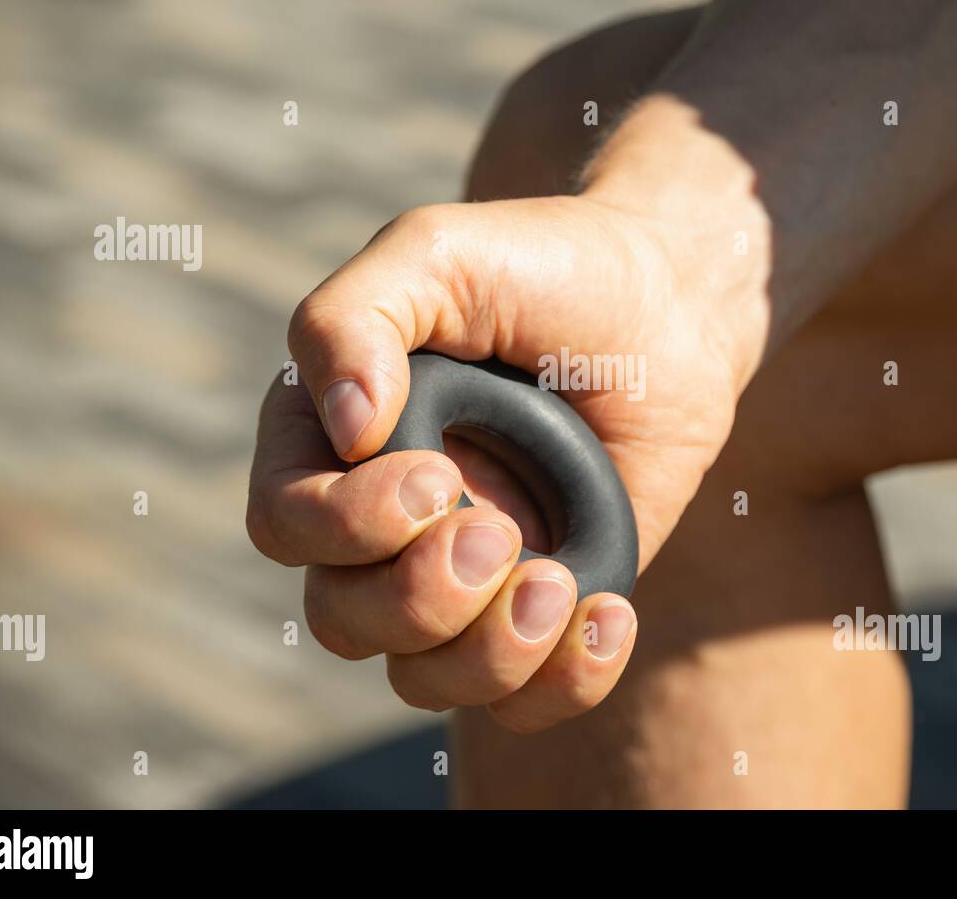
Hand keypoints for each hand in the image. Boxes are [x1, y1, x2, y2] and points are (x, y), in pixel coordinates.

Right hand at [247, 194, 756, 730]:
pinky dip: (562, 683)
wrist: (669, 304)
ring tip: (559, 580)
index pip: (287, 524)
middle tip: (501, 531)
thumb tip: (343, 433)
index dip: (348, 526)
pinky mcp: (544, 606)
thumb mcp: (438, 254)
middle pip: (343, 619)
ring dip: (488, 650)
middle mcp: (386, 522)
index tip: (436, 477)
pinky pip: (521, 701)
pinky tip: (608, 616)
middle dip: (418, 597)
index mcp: (336, 441)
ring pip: (423, 678)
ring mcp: (466, 572)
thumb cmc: (545, 268)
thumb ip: (352, 320)